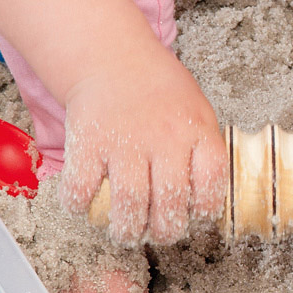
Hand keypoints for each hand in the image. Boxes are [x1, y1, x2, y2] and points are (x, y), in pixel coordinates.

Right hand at [58, 44, 226, 243]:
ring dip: (127, 229)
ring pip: (129, 203)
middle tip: (159, 234)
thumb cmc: (158, 90)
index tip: (197, 216)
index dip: (207, 208)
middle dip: (165, 231)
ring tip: (126, 232)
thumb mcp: (196, 110)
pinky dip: (80, 204)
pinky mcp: (88, 142)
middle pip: (170, 201)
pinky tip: (85, 204)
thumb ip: (202, 149)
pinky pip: (83, 188)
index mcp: (197, 130)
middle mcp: (164, 137)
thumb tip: (205, 199)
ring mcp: (125, 140)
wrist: (112, 58)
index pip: (212, 181)